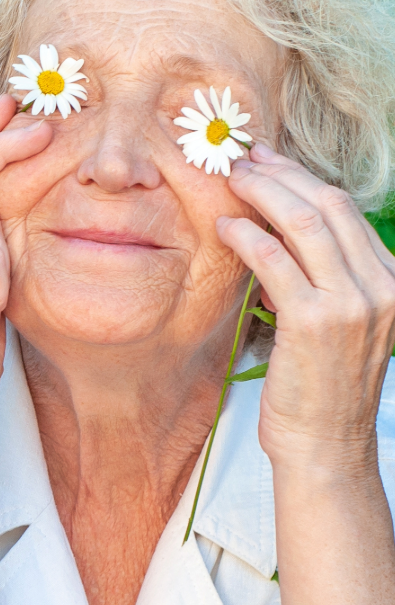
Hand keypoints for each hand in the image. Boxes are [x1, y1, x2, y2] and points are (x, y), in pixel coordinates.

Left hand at [218, 143, 394, 466]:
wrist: (324, 444)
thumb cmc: (319, 386)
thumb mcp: (334, 323)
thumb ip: (317, 279)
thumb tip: (276, 239)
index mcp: (391, 282)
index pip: (347, 212)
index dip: (303, 180)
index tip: (270, 162)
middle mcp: (381, 286)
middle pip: (330, 206)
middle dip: (283, 176)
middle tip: (245, 161)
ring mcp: (353, 303)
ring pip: (306, 224)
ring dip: (264, 195)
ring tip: (231, 182)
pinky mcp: (315, 321)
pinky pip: (276, 261)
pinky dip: (248, 237)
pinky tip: (226, 227)